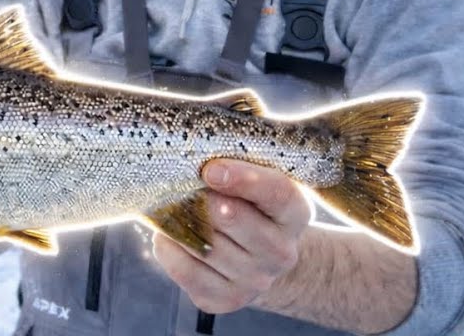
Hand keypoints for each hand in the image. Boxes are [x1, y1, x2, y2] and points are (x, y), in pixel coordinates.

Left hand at [153, 159, 311, 313]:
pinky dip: (169, 249)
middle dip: (202, 199)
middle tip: (181, 187)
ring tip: (169, 207)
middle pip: (233, 219)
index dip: (243, 179)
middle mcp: (281, 252)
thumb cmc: (254, 208)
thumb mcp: (260, 184)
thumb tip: (198, 164)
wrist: (263, 258)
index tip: (210, 169)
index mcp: (295, 214)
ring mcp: (256, 280)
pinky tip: (168, 236)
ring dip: (179, 223)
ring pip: (205, 246)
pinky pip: (187, 270)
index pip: (276, 193)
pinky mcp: (227, 299)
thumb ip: (238, 172)